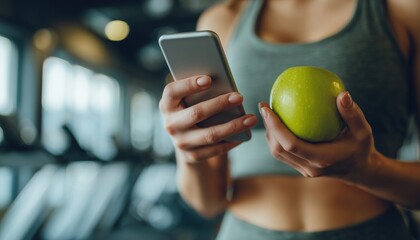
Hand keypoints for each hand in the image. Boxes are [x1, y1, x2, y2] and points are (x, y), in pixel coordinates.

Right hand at [159, 75, 256, 162]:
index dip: (189, 84)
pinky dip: (232, 141)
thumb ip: (200, 89)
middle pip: (197, 113)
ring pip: (210, 134)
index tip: (209, 79)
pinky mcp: (192, 156)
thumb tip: (223, 80)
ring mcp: (180, 143)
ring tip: (251, 119)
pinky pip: (215, 149)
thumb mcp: (188, 98)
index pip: (173, 92)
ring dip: (233, 126)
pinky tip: (245, 134)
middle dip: (220, 104)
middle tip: (239, 97)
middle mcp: (170, 124)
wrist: (184, 138)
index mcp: (166, 105)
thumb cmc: (191, 108)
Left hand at [259, 91, 376, 177]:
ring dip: (269, 133)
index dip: (276, 127)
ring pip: (277, 153)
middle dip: (268, 127)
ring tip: (267, 113)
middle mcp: (310, 167)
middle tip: (264, 105)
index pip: (291, 144)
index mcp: (322, 159)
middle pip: (279, 149)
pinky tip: (276, 122)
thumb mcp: (363, 131)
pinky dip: (276, 138)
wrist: (360, 171)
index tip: (267, 108)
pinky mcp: (301, 168)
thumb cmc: (361, 148)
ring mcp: (304, 170)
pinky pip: (283, 154)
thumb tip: (343, 94)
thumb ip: (353, 114)